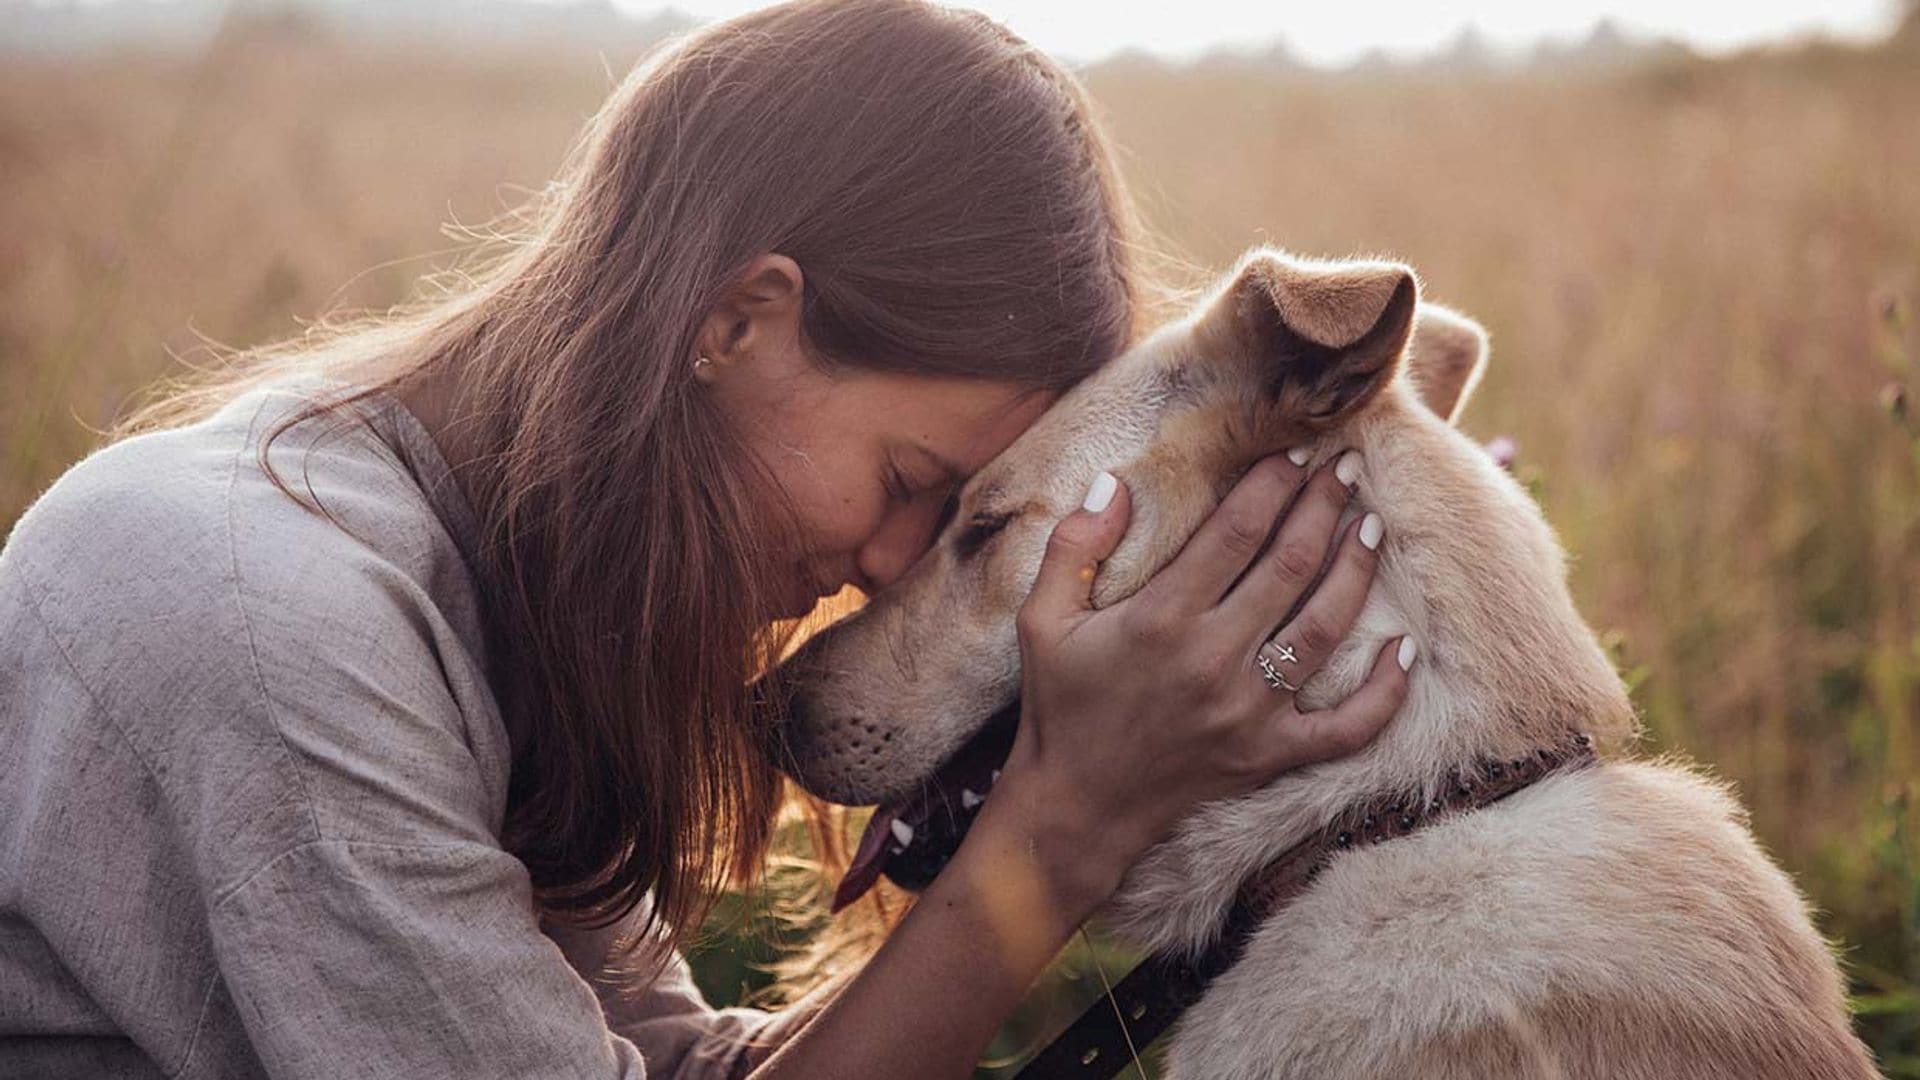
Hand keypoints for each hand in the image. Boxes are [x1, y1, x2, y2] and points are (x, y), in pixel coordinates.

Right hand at [989, 450, 1412, 910]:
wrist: (1076, 807)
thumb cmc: (1060, 706)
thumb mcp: (1042, 621)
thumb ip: (1073, 547)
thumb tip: (1116, 482)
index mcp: (1160, 619)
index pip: (1236, 532)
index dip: (1273, 484)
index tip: (1296, 452)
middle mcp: (1212, 660)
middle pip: (1291, 566)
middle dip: (1324, 508)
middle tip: (1346, 470)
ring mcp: (1249, 713)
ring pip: (1325, 628)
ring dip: (1356, 572)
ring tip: (1371, 528)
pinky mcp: (1270, 755)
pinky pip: (1347, 727)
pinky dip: (1385, 692)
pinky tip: (1405, 650)